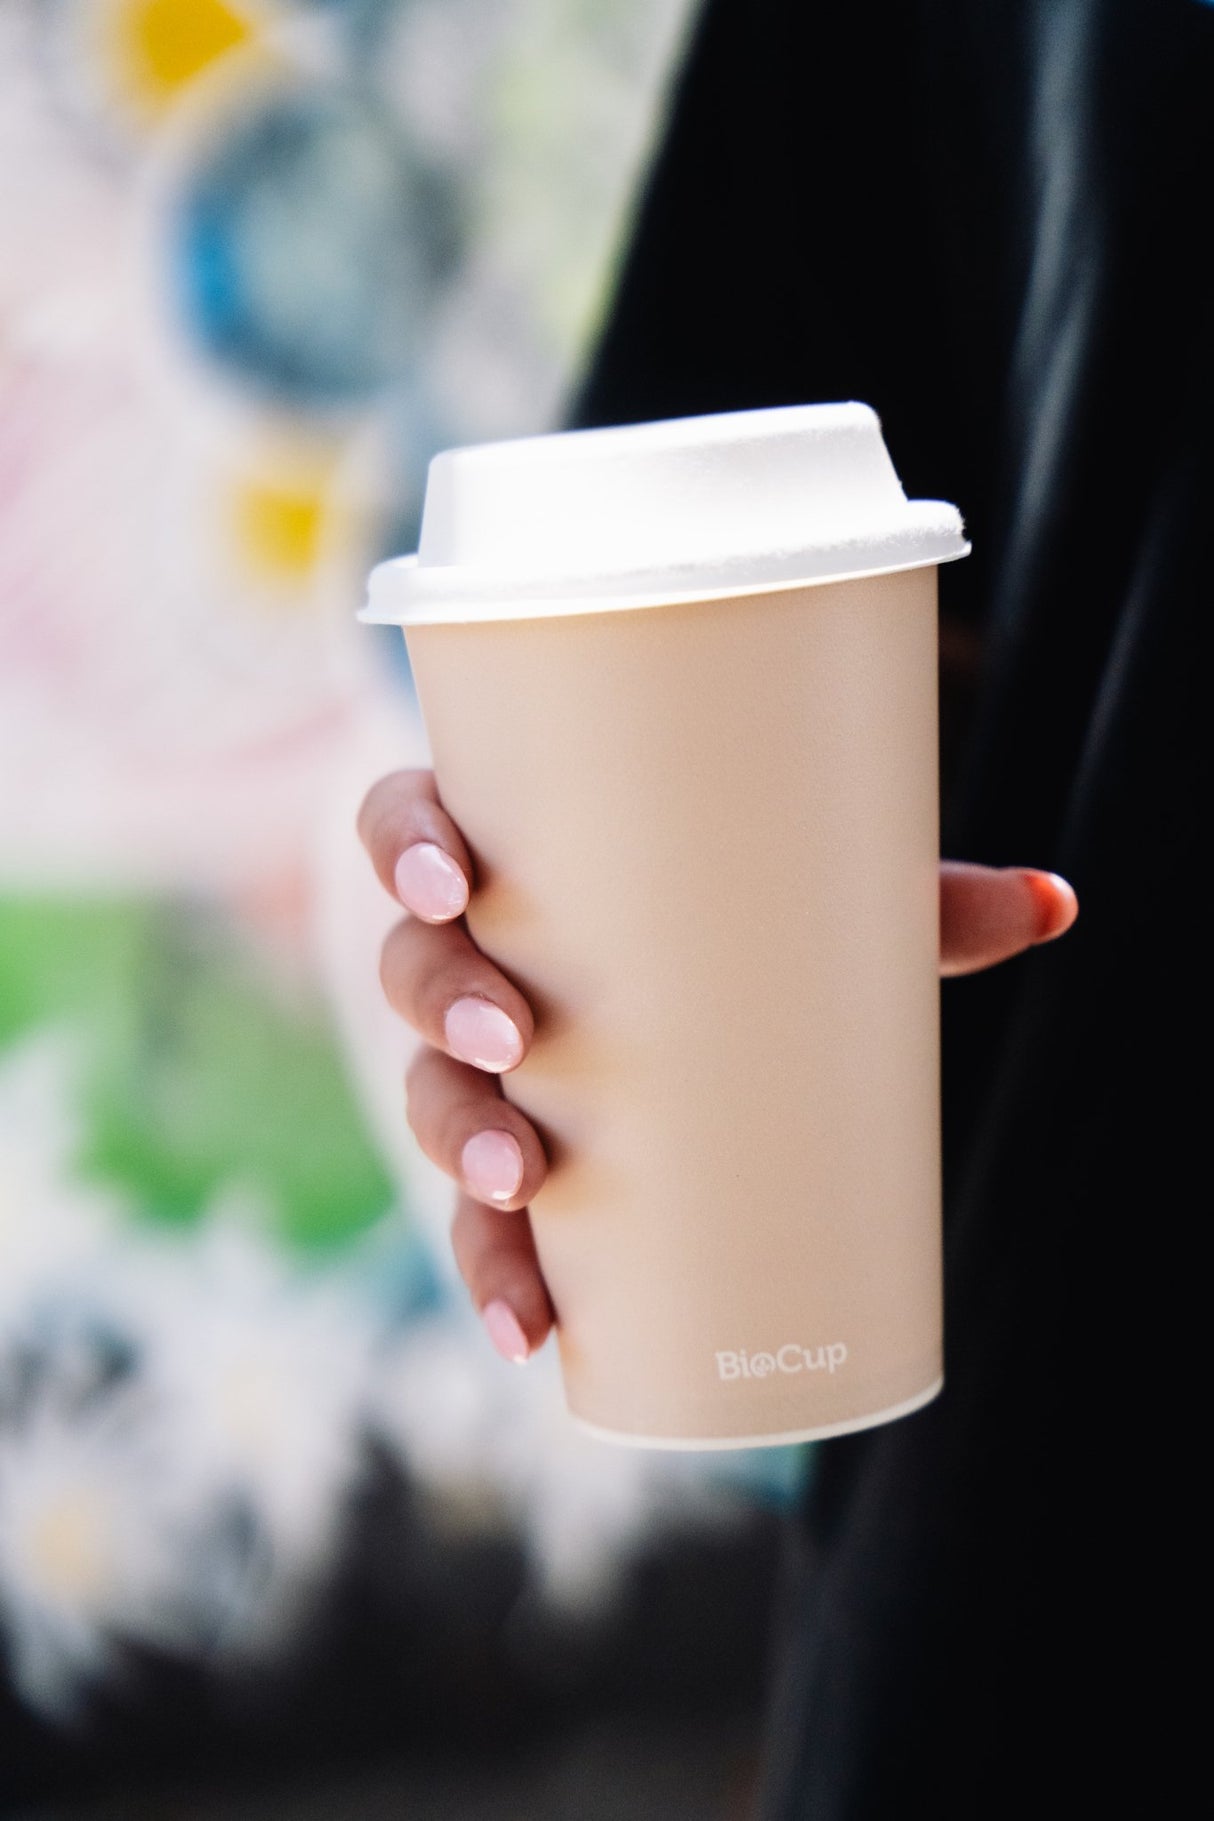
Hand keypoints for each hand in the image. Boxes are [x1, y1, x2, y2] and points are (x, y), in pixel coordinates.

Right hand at [358, 769, 1078, 1363]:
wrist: (715, 999)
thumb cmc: (737, 923)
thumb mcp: (812, 903)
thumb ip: (915, 903)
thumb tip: (1052, 906)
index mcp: (511, 858)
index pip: (408, 825)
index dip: (405, 846)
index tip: (453, 876)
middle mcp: (472, 958)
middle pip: (409, 968)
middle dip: (444, 1008)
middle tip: (515, 1040)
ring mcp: (479, 1065)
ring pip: (424, 1095)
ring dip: (457, 1145)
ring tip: (520, 1185)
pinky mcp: (511, 1159)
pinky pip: (474, 1214)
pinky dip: (498, 1271)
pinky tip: (530, 1331)